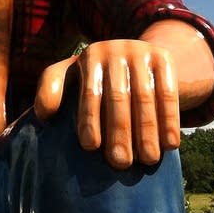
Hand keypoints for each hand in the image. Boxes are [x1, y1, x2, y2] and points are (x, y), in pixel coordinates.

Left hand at [34, 39, 180, 169]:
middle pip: (118, 96)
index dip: (88, 119)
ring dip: (147, 131)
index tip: (90, 147)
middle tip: (120, 163)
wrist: (135, 55)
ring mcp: (141, 52)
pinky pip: (168, 93)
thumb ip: (51, 90)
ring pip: (145, 97)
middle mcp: (115, 49)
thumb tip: (42, 114)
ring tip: (147, 159)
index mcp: (89, 57)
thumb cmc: (95, 76)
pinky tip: (171, 145)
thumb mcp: (71, 75)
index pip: (89, 91)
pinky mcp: (164, 58)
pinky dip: (170, 120)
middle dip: (119, 131)